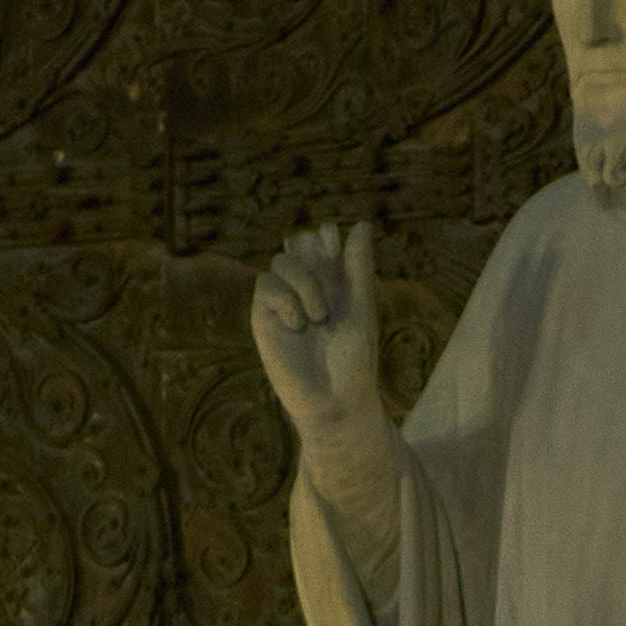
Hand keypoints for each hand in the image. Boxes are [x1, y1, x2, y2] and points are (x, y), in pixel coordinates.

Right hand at [250, 217, 386, 464]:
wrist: (334, 400)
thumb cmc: (354, 358)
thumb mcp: (361, 307)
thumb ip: (359, 268)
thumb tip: (361, 225)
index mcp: (334, 279)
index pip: (322, 237)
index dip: (326, 235)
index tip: (336, 250)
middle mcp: (306, 286)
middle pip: (299, 242)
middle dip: (312, 251)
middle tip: (328, 273)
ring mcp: (284, 301)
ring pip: (281, 261)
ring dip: (303, 280)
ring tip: (318, 315)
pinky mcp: (264, 319)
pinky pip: (265, 286)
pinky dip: (285, 298)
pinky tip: (299, 324)